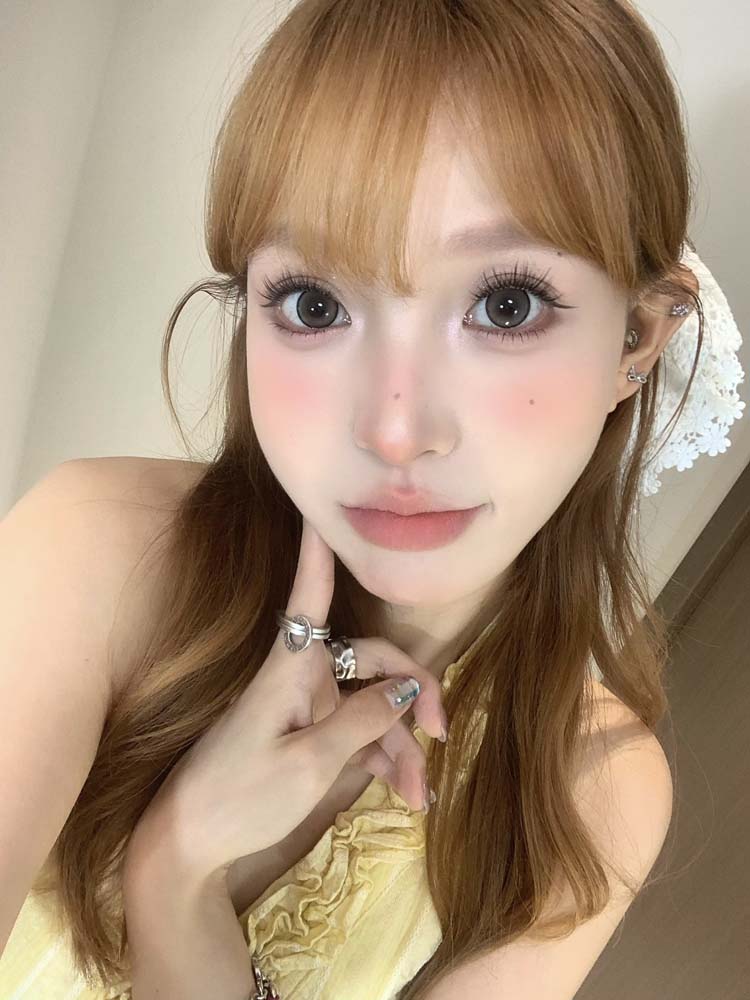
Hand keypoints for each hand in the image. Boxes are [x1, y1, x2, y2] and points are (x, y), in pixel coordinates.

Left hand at [137, 516, 446, 881]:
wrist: (189, 844)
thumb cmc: (240, 796)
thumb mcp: (309, 764)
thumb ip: (362, 721)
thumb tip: (409, 687)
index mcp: (292, 667)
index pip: (311, 594)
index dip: (319, 552)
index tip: (320, 509)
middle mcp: (304, 675)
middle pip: (375, 661)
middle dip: (414, 695)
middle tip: (442, 735)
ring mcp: (309, 706)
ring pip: (374, 705)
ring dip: (401, 746)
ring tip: (420, 795)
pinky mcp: (310, 734)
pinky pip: (359, 732)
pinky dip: (383, 758)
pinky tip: (405, 792)